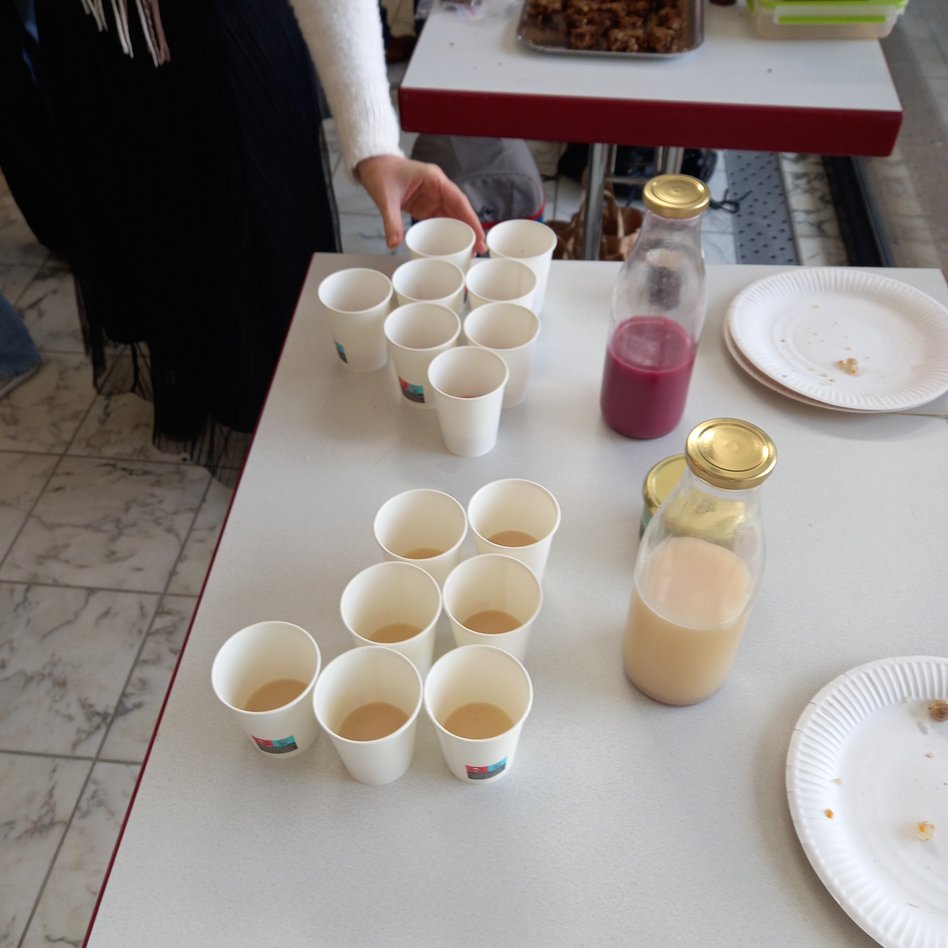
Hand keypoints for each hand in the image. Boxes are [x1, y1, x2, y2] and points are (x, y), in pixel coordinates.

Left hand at [355, 154, 486, 253]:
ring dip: (461, 232)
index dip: (471, 218)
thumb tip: (393, 244)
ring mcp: (432, 196)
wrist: (372, 164)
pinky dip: (447, 232)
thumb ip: (391, 222)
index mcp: (434, 179)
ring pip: (452, 215)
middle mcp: (437, 187)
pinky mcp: (425, 205)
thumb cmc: (380, 172)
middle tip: (480, 249)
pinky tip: (453, 245)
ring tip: (471, 251)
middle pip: (460, 210)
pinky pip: (440, 219)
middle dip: (470, 229)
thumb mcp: (385, 198)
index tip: (479, 235)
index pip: (458, 200)